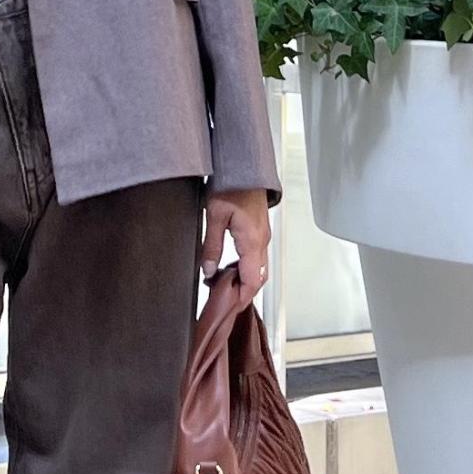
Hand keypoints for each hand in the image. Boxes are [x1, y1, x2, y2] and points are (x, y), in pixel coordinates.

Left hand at [201, 187, 271, 309]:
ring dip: (245, 280)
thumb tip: (210, 270)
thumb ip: (211, 246)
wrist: (244, 165)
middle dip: (243, 293)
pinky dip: (246, 268)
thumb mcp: (213, 216)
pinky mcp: (260, 230)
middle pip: (258, 278)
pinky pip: (257, 257)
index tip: (229, 308)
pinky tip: (230, 268)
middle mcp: (262, 241)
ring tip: (223, 286)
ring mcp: (263, 236)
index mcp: (252, 241)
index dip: (242, 298)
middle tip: (224, 301)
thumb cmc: (231, 184)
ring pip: (259, 268)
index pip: (252, 281)